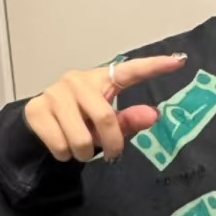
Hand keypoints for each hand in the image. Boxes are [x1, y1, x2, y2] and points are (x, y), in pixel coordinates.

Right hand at [23, 52, 183, 162]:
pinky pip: (60, 145)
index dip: (153, 66)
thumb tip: (153, 115)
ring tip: (81, 147)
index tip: (179, 61)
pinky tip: (62, 145)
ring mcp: (53, 94)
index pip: (130, 71)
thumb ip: (129, 120)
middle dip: (111, 145)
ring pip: (81, 138)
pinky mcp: (36, 110)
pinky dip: (65, 154)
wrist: (40, 125)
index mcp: (100, 78)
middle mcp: (76, 80)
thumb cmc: (80, 120)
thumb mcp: (107, 122)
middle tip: (111, 155)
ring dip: (85, 153)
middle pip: (105, 118)